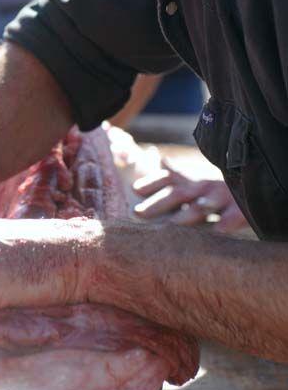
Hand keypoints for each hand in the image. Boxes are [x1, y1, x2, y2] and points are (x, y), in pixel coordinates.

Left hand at [133, 160, 247, 232]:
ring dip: (188, 214)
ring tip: (173, 224)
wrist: (254, 184)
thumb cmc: (217, 188)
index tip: (134, 189)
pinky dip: (227, 222)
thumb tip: (156, 158)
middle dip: (158, 203)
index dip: (151, 182)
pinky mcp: (241, 208)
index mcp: (192, 181)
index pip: (168, 178)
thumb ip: (176, 173)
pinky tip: (219, 231)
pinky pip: (235, 215)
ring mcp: (222, 196)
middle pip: (178, 193)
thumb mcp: (196, 179)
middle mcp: (204, 186)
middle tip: (137, 213)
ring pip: (203, 205)